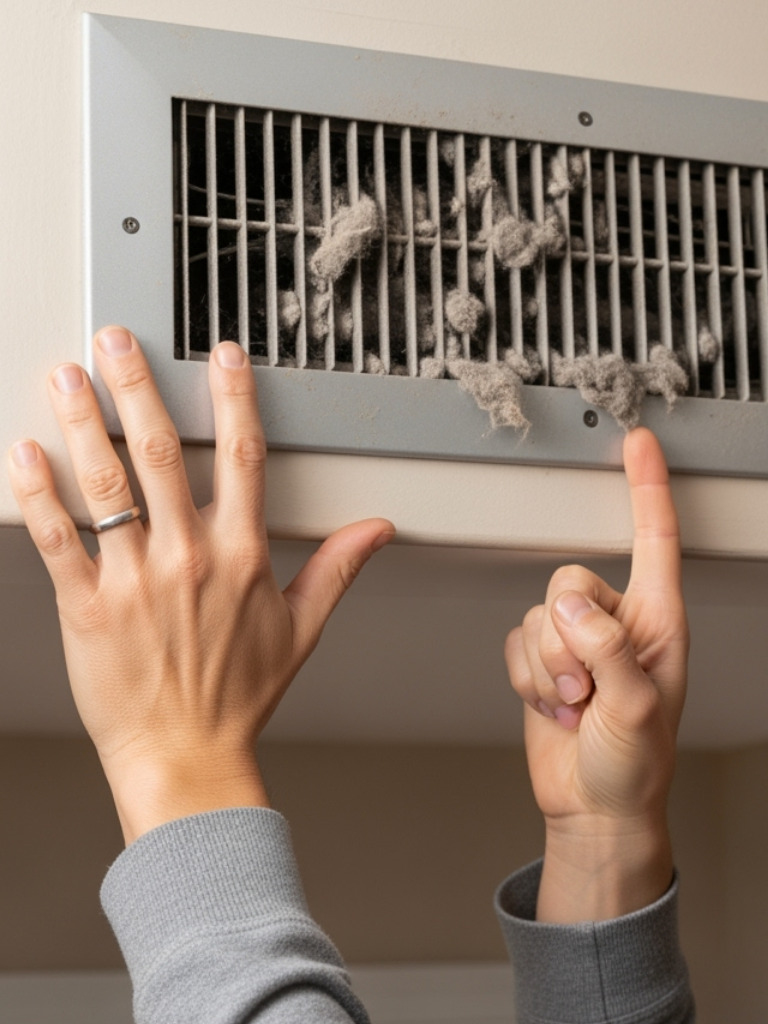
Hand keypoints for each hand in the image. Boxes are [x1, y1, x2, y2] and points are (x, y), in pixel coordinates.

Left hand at [6, 327, 393, 844]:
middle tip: (116, 343)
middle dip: (136, 389)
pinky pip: (58, 539)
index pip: (242, 458)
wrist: (186, 753)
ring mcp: (135, 580)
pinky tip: (27, 455)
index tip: (222, 357)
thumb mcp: (302, 629)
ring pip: (105, 486)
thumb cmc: (237, 696)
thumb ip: (337, 568)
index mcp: (241, 557)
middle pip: (159, 455)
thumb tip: (378, 531)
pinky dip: (40, 494)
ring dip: (82, 424)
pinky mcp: (86, 606)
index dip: (233, 400)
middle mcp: (187, 559)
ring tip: (66, 378)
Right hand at [505, 427, 686, 921]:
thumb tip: (568, 604)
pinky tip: (554, 709)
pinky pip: (513, 643)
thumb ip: (607, 648)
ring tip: (576, 708)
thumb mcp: (636, 707)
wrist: (597, 811)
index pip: (655, 540)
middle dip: (566, 641)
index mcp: (659, 621)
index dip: (647, 488)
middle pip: (568, 580)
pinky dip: (526, 681)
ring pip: (536, 616)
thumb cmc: (636, 766)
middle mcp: (619, 622)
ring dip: (547, 671)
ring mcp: (579, 641)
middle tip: (587, 690)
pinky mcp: (543, 662)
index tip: (640, 442)